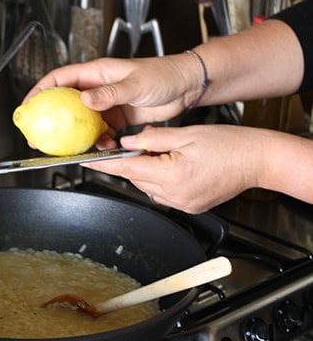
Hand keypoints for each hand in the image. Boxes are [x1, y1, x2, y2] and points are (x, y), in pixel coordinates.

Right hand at [25, 56, 199, 135]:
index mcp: (97, 72)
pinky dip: (99, 141)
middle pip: (66, 104)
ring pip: (83, 121)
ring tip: (73, 149)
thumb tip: (85, 100)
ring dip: (77, 136)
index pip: (60, 79)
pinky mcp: (119, 117)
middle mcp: (99, 88)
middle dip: (51, 120)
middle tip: (40, 137)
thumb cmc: (162, 75)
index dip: (40, 91)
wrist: (185, 86)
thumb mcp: (135, 83)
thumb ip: (110, 93)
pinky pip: (101, 132)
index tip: (27, 106)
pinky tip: (102, 148)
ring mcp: (108, 104)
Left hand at [82, 124, 265, 212]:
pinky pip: (163, 192)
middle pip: (136, 176)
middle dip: (133, 160)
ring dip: (148, 169)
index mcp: (171, 174)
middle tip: (142, 143)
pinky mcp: (189, 207)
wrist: (257, 160)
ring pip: (148, 185)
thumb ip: (152, 138)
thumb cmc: (230, 145)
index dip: (102, 164)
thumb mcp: (186, 133)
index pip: (126, 168)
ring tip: (169, 153)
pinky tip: (176, 165)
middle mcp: (174, 194)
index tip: (83, 161)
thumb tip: (128, 141)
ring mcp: (182, 204)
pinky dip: (161, 178)